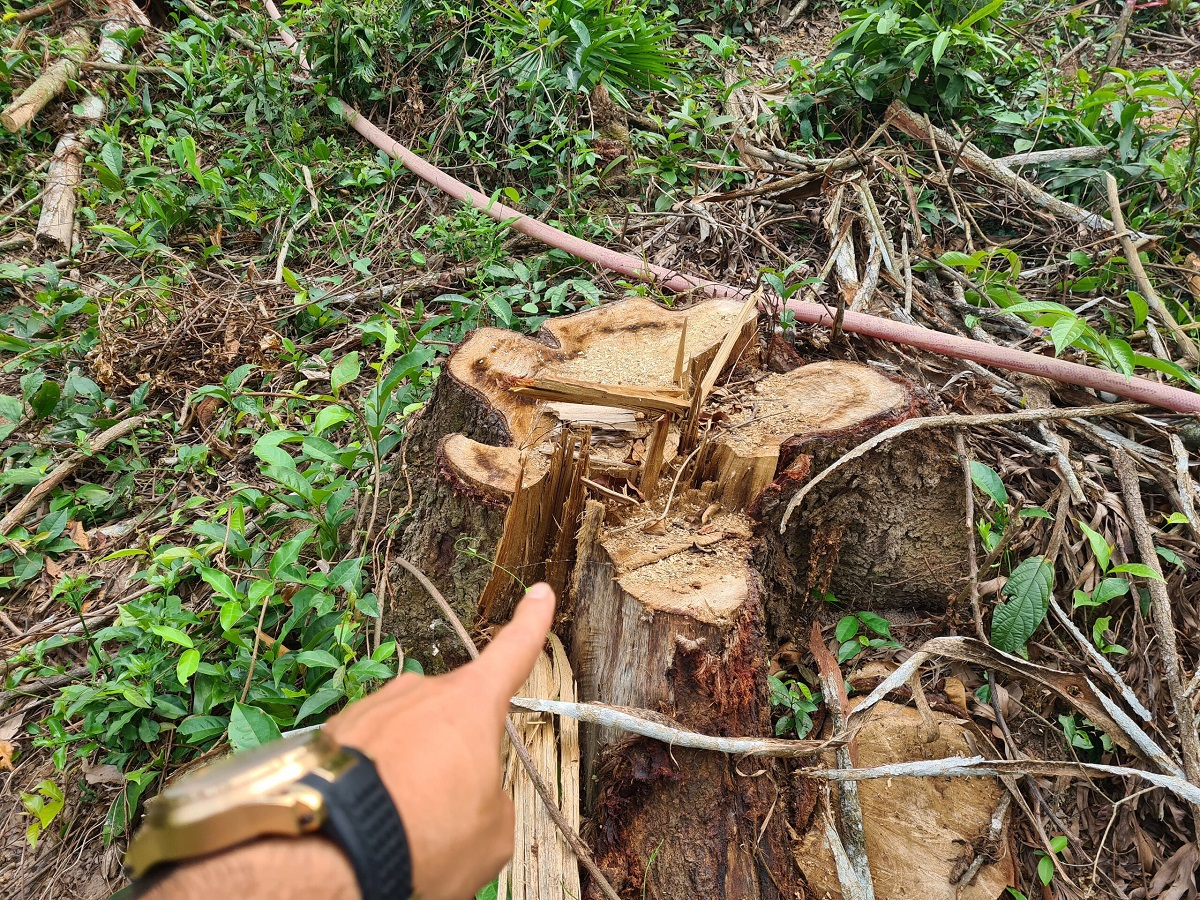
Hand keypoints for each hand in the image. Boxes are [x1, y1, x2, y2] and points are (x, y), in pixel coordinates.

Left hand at [326, 582, 555, 899]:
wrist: (332, 850)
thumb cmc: (424, 836)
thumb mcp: (492, 833)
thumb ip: (491, 800)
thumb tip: (472, 800)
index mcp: (470, 706)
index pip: (512, 654)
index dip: (530, 624)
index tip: (539, 593)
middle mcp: (420, 694)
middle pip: (451, 716)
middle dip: (452, 756)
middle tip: (444, 810)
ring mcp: (372, 709)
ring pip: (405, 737)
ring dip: (408, 771)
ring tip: (401, 821)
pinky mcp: (331, 732)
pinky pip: (366, 753)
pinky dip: (371, 781)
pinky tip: (367, 816)